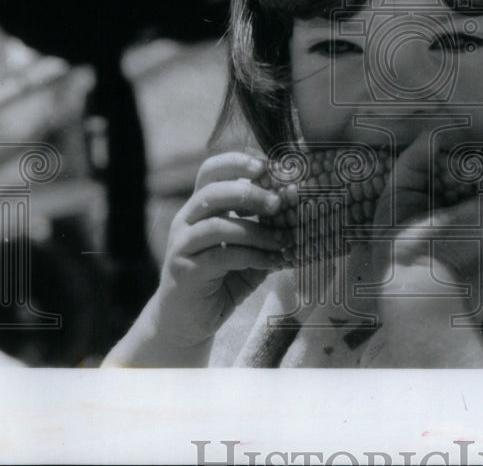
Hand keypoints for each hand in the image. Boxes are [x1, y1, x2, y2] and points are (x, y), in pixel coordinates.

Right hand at [149, 149, 288, 349]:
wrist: (187, 322)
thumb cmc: (221, 278)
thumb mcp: (248, 249)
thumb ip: (265, 230)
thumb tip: (299, 209)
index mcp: (200, 207)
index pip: (210, 170)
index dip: (236, 161)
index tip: (267, 165)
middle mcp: (186, 220)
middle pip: (212, 192)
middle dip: (249, 193)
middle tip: (278, 203)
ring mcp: (182, 245)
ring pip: (217, 225)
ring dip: (256, 230)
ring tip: (283, 240)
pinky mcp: (186, 271)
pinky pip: (222, 256)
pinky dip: (253, 257)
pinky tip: (273, 262)